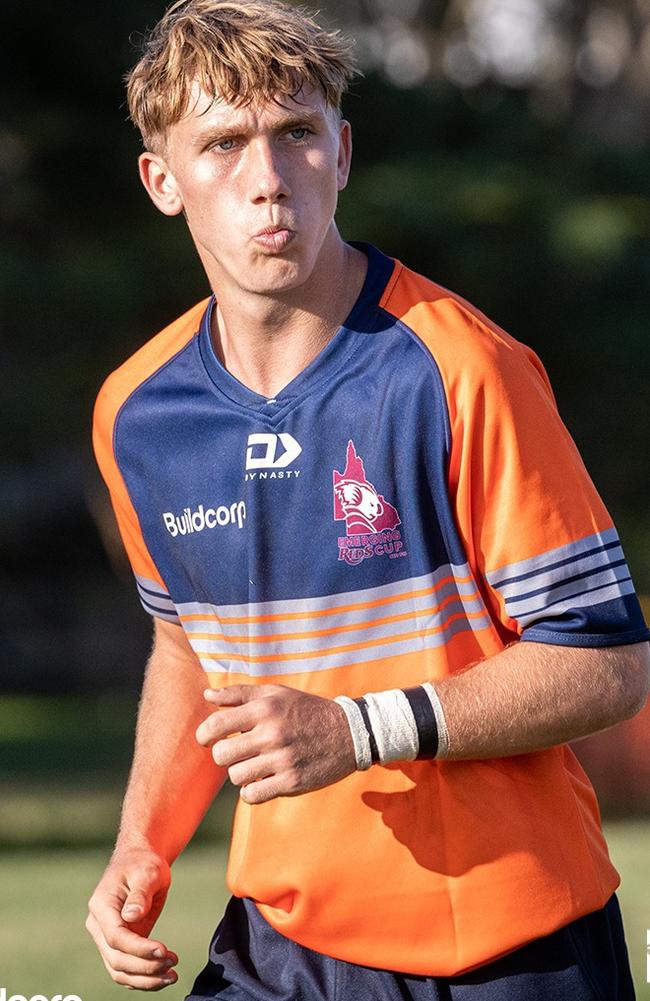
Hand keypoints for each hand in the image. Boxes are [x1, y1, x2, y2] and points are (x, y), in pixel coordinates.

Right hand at [86, 847, 177, 990]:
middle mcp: (99, 925)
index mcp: (101, 906)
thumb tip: (131, 916)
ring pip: (119, 970)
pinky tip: (164, 976)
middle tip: (172, 964)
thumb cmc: (143, 863)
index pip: (116, 937)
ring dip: (145, 979)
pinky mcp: (119, 944)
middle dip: (145, 967)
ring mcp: (107, 937)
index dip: (139, 949)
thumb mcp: (146, 872)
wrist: (140, 861)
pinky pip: (126, 968)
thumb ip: (139, 894)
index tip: (163, 950)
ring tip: (172, 975)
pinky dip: (143, 978)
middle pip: (116, 959)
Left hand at [195, 684, 356, 803]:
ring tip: (254, 764)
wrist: (349, 733)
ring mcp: (282, 760)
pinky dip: (251, 791)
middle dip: (223, 755)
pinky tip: (262, 780)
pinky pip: (252, 795)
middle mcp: (272, 734)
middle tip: (235, 752)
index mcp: (265, 709)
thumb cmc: (305, 710)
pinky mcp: (292, 782)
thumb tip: (207, 697)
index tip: (206, 739)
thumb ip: (240, 694)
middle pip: (222, 755)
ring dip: (240, 772)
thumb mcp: (276, 694)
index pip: (217, 724)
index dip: (203, 734)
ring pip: (236, 776)